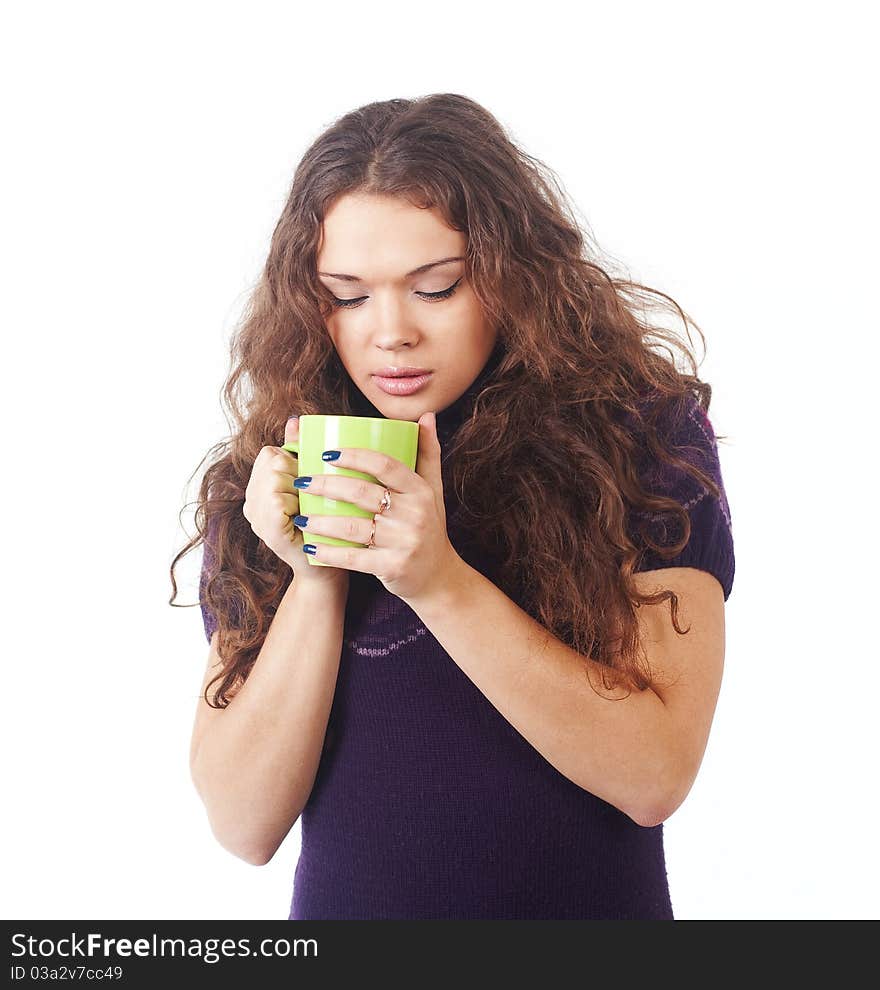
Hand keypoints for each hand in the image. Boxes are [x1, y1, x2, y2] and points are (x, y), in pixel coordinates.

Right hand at [242, 416, 348, 588]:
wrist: (327, 567)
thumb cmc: (325, 524)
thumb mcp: (314, 484)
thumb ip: (300, 451)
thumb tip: (295, 420)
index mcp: (260, 486)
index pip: (271, 453)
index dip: (294, 462)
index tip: (308, 482)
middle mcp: (251, 500)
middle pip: (272, 461)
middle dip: (298, 474)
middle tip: (310, 498)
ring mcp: (256, 516)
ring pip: (275, 478)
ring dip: (299, 491)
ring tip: (308, 509)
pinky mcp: (266, 531)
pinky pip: (276, 500)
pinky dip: (294, 504)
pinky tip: (304, 517)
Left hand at [290, 411, 462, 603]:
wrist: (438, 576)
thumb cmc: (429, 526)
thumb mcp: (433, 489)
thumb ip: (428, 452)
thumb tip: (427, 416)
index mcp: (419, 490)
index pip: (385, 465)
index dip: (354, 456)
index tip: (327, 453)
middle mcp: (413, 514)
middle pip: (362, 493)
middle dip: (326, 485)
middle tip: (301, 481)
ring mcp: (403, 542)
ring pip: (352, 526)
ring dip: (320, 521)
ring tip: (299, 514)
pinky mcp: (392, 567)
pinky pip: (353, 558)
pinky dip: (329, 552)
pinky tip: (310, 545)